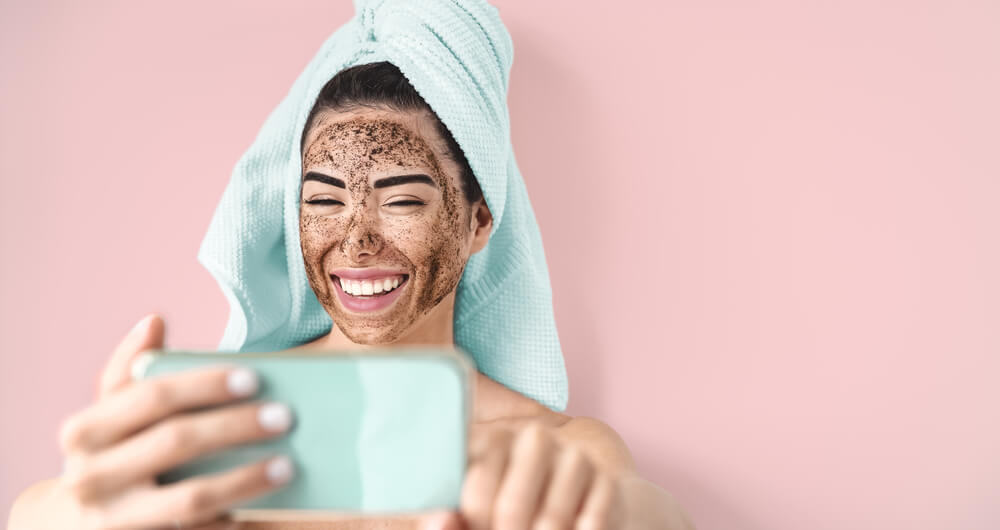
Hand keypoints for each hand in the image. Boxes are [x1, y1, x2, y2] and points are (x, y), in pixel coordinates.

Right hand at [9, 314, 295, 529]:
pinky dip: (234, 519)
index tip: (254, 378)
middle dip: (234, 427)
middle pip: (176, 442)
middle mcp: (91, 477)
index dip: (204, 385)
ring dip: (245, 480)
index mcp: (84, 431)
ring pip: (191, 499)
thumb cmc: (110, 454)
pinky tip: (270, 505)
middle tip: (286, 416)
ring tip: (288, 465)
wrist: (76, 528)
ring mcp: (116, 521)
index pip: (152, 397)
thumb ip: (128, 369)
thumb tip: (153, 321)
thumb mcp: (108, 413)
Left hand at [424, 420, 626, 529]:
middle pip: (510, 510)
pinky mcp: (609, 479)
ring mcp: (574, 456)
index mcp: (492, 444)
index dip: (476, 524)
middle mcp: (532, 439)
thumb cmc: (522, 516)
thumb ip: (459, 522)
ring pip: (550, 522)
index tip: (481, 527)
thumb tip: (441, 521)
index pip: (476, 491)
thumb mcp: (482, 516)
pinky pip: (591, 524)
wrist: (593, 507)